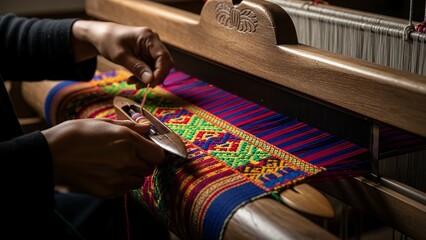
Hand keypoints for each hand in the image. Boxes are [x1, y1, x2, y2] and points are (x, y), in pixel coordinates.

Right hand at [42, 118, 164, 197]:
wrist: (52, 154)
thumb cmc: (77, 135)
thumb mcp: (105, 124)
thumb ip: (131, 127)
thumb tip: (147, 128)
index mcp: (128, 141)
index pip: (158, 155)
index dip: (153, 153)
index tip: (147, 151)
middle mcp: (127, 161)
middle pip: (149, 169)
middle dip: (142, 163)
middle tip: (128, 157)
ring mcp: (118, 178)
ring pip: (138, 181)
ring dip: (132, 175)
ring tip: (114, 166)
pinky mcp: (108, 192)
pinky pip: (124, 190)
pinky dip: (120, 184)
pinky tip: (106, 174)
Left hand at [72, 20, 173, 87]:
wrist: (101, 36)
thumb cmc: (108, 41)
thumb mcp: (120, 56)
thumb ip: (136, 67)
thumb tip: (150, 80)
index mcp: (148, 37)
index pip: (163, 56)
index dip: (160, 72)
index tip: (151, 84)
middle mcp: (153, 41)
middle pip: (164, 63)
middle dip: (155, 77)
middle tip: (141, 86)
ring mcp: (151, 48)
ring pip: (158, 68)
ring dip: (148, 78)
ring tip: (132, 83)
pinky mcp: (148, 54)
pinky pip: (151, 68)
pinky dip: (143, 76)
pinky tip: (132, 79)